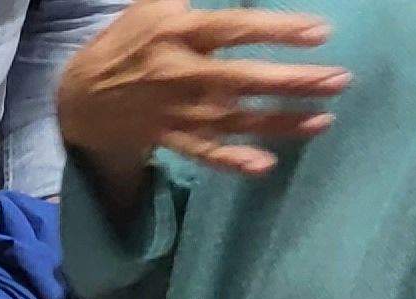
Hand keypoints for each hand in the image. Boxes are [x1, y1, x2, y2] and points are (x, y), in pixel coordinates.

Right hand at [57, 0, 346, 196]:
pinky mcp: (168, 138)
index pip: (233, 29)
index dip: (277, 30)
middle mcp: (178, 74)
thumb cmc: (126, 43)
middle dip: (292, 81)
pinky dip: (231, 161)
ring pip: (233, 119)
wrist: (76, 98)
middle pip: (242, 79)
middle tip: (338, 80)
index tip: (321, 33)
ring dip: (280, 122)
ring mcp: (174, 111)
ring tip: (325, 119)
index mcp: (176, 33)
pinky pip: (203, 153)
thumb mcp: (153, 6)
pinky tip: (264, 165)